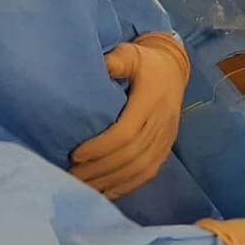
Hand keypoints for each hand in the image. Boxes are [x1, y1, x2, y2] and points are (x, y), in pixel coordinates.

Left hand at [70, 32, 189, 198]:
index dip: (101, 147)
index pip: (126, 132)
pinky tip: (104, 190)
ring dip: (110, 180)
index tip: (76, 154)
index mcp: (152, 99)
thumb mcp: (131, 53)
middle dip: (99, 169)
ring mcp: (166, 137)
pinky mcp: (166, 147)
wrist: (174, 70)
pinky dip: (125, 185)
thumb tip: (100, 66)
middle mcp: (162, 121)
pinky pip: (148, 173)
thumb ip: (117, 60)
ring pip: (139, 168)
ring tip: (82, 185)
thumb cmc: (145, 62)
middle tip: (71, 174)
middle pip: (131, 155)